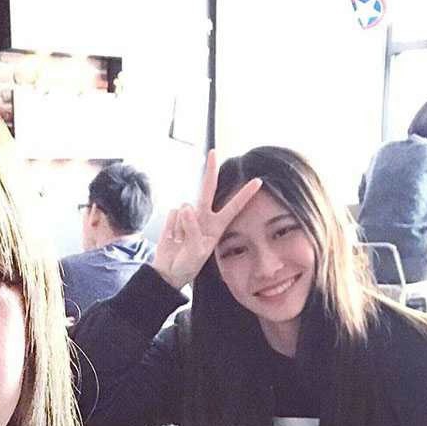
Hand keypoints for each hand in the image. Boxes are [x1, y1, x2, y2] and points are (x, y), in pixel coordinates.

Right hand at [152, 149, 261, 290]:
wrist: (168, 272)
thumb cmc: (187, 265)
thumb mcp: (197, 252)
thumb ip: (194, 229)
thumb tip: (186, 207)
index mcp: (216, 226)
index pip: (233, 207)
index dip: (245, 195)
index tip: (258, 181)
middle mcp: (204, 217)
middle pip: (208, 190)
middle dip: (210, 171)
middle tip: (213, 153)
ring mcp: (188, 216)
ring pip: (185, 209)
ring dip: (181, 225)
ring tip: (180, 241)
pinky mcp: (174, 217)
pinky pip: (173, 214)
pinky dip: (170, 227)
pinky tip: (172, 237)